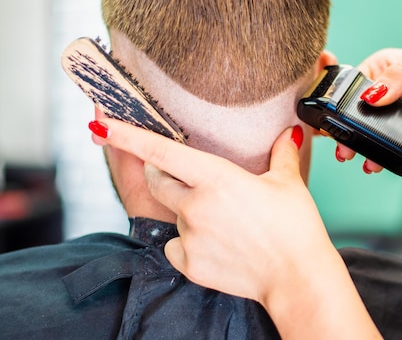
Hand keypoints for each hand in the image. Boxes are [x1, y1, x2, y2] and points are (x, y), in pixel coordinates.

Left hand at [89, 119, 380, 338]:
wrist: (297, 277)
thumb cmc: (295, 228)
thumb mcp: (288, 184)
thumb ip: (282, 153)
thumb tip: (289, 132)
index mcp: (216, 178)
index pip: (160, 152)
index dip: (127, 136)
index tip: (102, 125)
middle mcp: (195, 206)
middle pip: (157, 181)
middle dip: (162, 173)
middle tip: (188, 177)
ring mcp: (189, 237)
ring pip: (172, 214)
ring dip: (186, 211)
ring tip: (223, 222)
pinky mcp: (189, 264)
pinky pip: (175, 245)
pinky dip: (187, 242)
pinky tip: (215, 244)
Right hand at [336, 46, 401, 172]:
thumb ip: (399, 74)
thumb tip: (372, 95)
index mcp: (383, 71)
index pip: (353, 86)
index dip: (343, 101)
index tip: (335, 115)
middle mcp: (384, 97)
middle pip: (354, 114)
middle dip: (343, 129)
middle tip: (340, 142)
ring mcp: (392, 120)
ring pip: (366, 135)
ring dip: (356, 147)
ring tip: (352, 156)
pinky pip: (385, 151)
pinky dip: (376, 159)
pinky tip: (373, 163)